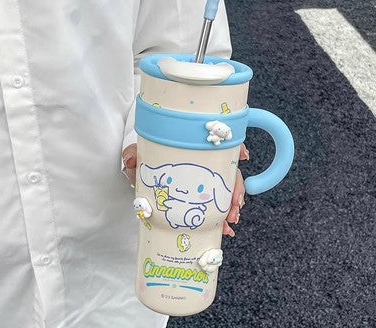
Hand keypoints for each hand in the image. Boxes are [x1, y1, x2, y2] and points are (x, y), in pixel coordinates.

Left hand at [122, 142, 249, 237]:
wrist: (142, 174)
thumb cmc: (144, 161)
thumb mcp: (138, 156)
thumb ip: (133, 155)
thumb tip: (131, 160)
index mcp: (192, 151)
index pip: (217, 146)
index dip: (233, 148)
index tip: (244, 156)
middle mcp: (202, 164)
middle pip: (228, 172)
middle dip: (235, 188)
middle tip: (234, 206)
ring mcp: (203, 182)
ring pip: (227, 190)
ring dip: (232, 206)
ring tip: (230, 222)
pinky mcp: (201, 197)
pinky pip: (217, 206)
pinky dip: (223, 218)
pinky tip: (225, 229)